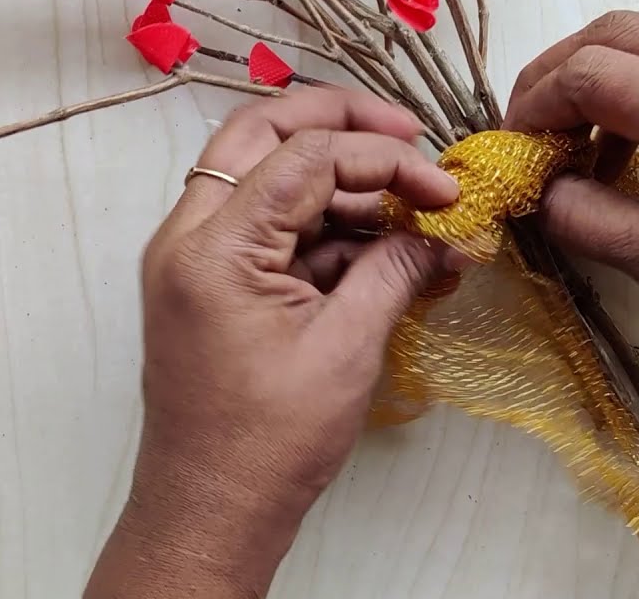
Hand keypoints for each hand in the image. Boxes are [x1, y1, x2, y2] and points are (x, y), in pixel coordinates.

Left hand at [86, 89, 458, 597]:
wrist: (212, 512)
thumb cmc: (267, 444)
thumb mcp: (347, 347)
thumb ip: (395, 271)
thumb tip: (448, 233)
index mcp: (212, 247)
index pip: (304, 158)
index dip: (384, 161)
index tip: (443, 190)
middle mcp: (189, 237)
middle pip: (262, 135)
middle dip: (340, 126)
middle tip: (408, 135)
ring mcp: (197, 258)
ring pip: (266, 177)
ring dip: (341, 184)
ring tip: (414, 212)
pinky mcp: (215, 283)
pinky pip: (270, 229)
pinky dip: (326, 229)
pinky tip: (388, 250)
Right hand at [505, 11, 638, 460]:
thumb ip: (586, 219)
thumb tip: (533, 188)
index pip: (597, 72)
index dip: (538, 104)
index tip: (516, 150)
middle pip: (619, 31)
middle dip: (556, 75)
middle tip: (528, 133)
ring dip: (599, 80)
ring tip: (577, 150)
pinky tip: (630, 149)